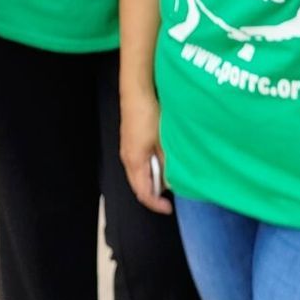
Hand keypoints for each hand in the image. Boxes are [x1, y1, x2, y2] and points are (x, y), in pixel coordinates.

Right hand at [119, 92, 172, 215]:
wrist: (137, 91)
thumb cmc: (149, 114)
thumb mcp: (162, 142)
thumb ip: (166, 164)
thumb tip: (170, 182)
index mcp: (134, 161)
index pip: (143, 192)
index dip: (156, 203)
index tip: (169, 207)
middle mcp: (127, 158)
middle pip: (139, 185)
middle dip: (155, 193)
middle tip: (172, 193)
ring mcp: (127, 149)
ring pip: (139, 174)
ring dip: (153, 179)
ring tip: (169, 177)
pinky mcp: (130, 141)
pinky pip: (139, 163)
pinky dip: (150, 168)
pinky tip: (162, 161)